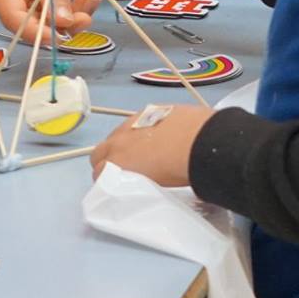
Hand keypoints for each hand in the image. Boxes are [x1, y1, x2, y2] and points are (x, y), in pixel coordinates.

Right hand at [0, 0, 101, 37]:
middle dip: (60, 24)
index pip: (14, 20)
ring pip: (46, 21)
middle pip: (30, 24)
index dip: (38, 33)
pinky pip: (54, 12)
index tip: (62, 36)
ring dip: (71, 15)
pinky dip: (71, 7)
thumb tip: (63, 26)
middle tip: (86, 17)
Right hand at [90, 104, 215, 187]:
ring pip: (116, 134)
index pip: (97, 174)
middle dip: (107, 161)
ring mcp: (132, 122)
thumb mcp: (152, 188)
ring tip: (145, 151)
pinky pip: (136, 122)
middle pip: (98, 152)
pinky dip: (141, 130)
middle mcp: (117, 140)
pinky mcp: (148, 110)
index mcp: (115, 162)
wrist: (201, 141)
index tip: (118, 186)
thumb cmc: (177, 171)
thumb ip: (136, 185)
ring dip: (123, 143)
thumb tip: (137, 184)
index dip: (106, 181)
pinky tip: (159, 135)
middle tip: (127, 170)